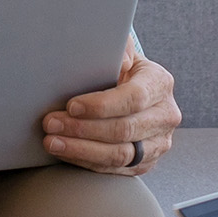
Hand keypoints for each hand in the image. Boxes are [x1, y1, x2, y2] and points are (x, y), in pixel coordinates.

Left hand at [42, 48, 179, 174]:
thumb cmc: (119, 69)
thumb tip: (120, 59)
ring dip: (81, 150)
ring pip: (119, 155)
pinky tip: (65, 152)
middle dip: (83, 129)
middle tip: (51, 123)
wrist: (132, 92)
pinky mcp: (144, 163)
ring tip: (52, 142)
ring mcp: (158, 143)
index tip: (71, 106)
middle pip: (124, 130)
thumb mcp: (120, 51)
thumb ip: (118, 47)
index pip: (134, 98)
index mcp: (160, 83)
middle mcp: (165, 116)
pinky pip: (114, 169)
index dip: (101, 105)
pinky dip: (86, 162)